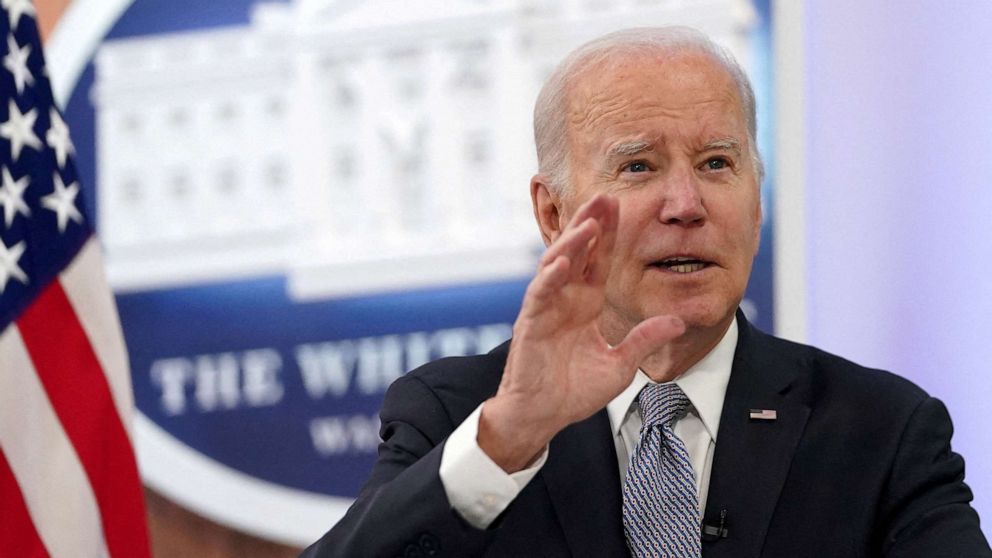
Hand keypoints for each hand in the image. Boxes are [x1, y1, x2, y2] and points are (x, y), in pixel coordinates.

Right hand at [478, 194, 684, 471]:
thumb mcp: (620, 364)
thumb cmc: (574, 392)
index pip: (599, 261)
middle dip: (590, 224)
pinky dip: (551, 276)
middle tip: (605, 196)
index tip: (620, 205)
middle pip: (578, 252)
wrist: (543, 416)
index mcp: (587, 304)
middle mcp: (566, 299)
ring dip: (572, 243)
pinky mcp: (531, 323)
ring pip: (557, 264)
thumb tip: (678, 321)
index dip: (609, 234)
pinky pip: (540, 293)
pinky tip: (564, 262)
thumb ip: (645, 340)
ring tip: (589, 223)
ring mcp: (547, 308)